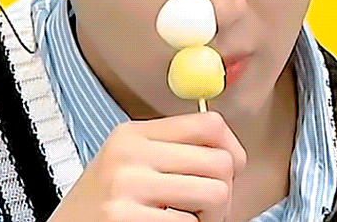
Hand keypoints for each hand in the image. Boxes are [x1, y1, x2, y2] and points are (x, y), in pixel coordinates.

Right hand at [48, 111, 246, 221]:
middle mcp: (129, 154)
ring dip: (208, 218)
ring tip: (182, 221)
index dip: (233, 151)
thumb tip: (232, 154)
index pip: (210, 124)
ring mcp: (125, 186)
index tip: (231, 171)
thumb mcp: (128, 166)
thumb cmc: (103, 209)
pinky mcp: (125, 218)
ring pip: (214, 193)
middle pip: (220, 162)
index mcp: (133, 134)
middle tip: (201, 211)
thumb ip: (171, 152)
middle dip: (222, 193)